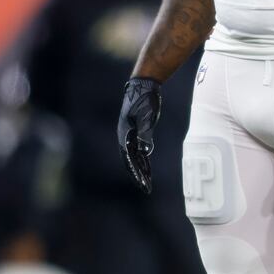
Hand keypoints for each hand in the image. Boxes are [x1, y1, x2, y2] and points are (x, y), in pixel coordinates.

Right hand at [117, 76, 162, 193]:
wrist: (143, 86)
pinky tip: (148, 167)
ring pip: (135, 156)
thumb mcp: (145, 117)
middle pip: (131, 160)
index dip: (136, 172)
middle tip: (146, 188)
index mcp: (125, 135)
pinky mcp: (137, 131)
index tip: (142, 183)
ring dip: (141, 169)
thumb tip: (144, 151)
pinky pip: (139, 149)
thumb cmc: (144, 100)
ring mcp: (130, 134)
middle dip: (138, 175)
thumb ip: (144, 134)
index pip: (130, 159)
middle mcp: (125, 136)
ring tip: (147, 182)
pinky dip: (144, 159)